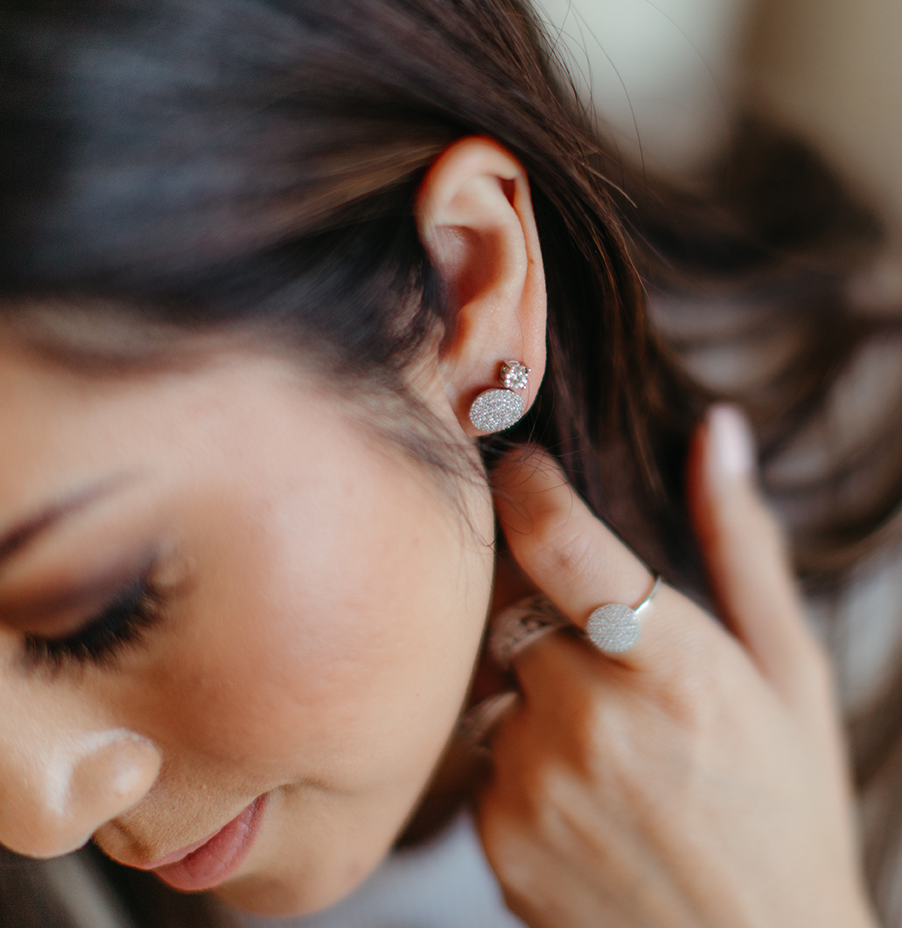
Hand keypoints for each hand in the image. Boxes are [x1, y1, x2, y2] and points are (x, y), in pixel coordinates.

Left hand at [476, 406, 877, 927]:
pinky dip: (515, 746)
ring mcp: (536, 784)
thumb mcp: (787, 673)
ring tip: (600, 726)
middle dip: (531, 595)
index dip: (528, 488)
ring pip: (490, 675)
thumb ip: (740, 544)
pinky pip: (480, 749)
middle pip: (508, 603)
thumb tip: (717, 432)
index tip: (522, 467)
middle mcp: (593, 723)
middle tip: (586, 629)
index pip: (561, 544)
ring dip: (526, 677)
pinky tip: (578, 782)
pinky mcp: (499, 835)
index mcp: (675, 669)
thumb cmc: (786, 809)